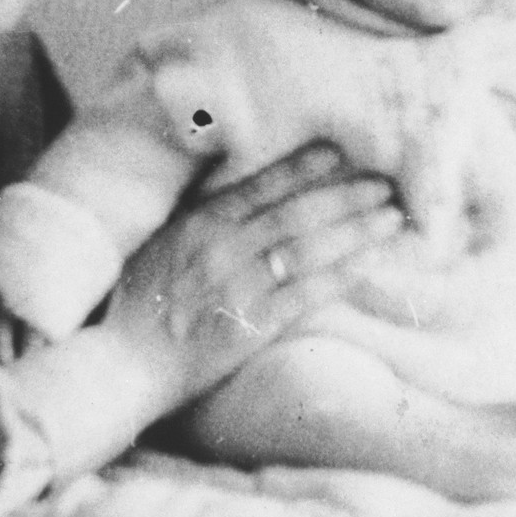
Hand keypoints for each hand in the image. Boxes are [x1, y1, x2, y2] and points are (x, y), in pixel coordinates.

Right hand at [103, 142, 402, 413]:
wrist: (125, 364)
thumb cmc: (139, 302)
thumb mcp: (161, 242)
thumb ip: (200, 212)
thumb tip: (235, 178)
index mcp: (199, 223)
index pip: (260, 187)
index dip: (301, 168)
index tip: (337, 152)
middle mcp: (223, 250)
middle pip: (296, 215)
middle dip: (345, 197)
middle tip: (384, 185)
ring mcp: (240, 289)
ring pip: (309, 251)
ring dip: (355, 232)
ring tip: (390, 219)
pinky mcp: (252, 326)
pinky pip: (307, 295)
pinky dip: (341, 276)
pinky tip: (369, 264)